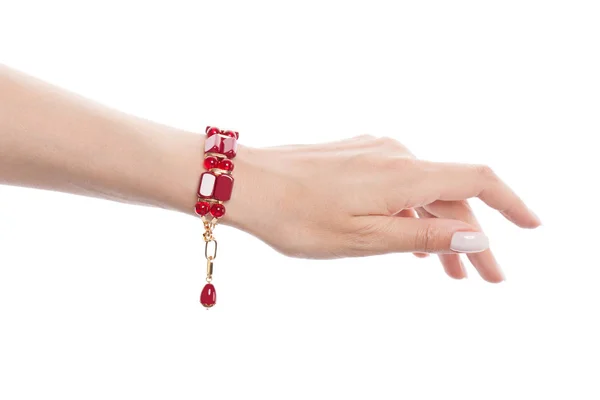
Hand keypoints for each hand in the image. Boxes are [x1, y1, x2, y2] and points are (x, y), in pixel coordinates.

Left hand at [225, 135, 540, 282]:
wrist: (245, 183)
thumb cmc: (297, 216)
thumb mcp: (365, 237)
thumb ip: (423, 233)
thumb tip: (476, 233)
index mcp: (404, 174)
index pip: (477, 181)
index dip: (510, 203)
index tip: (531, 227)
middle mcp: (396, 154)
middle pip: (449, 195)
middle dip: (470, 238)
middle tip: (482, 279)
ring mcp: (374, 151)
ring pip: (422, 192)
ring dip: (438, 228)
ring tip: (446, 271)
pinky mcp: (356, 155)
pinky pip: (397, 184)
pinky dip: (411, 212)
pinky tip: (411, 237)